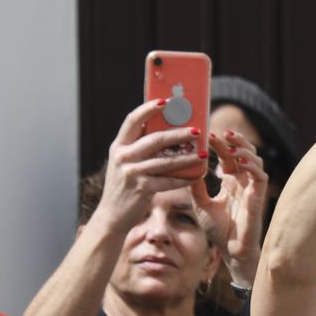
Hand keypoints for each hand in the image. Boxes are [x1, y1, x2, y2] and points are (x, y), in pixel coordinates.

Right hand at [93, 101, 209, 232]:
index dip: (149, 109)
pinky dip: (185, 178)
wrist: (112, 214)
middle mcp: (123, 157)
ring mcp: (131, 173)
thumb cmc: (125, 184)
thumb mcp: (125, 161)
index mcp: (119, 145)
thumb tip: (166, 127)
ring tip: (203, 153)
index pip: (132, 120)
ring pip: (166, 161)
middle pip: (155, 139)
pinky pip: (169, 181)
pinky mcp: (142, 189)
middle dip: (178, 133)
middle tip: (197, 130)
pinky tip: (198, 175)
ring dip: (187, 157)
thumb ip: (139, 146)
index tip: (166, 101)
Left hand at [192, 130, 268, 283]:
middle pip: (244, 153)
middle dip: (236, 140)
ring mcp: (252, 188)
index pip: (228, 156)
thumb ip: (196, 186)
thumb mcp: (200, 204)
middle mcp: (243, 182)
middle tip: (223, 132)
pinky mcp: (259, 197)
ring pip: (256, 160)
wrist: (229, 250)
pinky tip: (239, 161)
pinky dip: (252, 166)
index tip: (208, 135)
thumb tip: (185, 167)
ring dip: (245, 149)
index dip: (221, 144)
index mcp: (230, 182)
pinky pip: (260, 176)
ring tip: (231, 143)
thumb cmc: (218, 230)